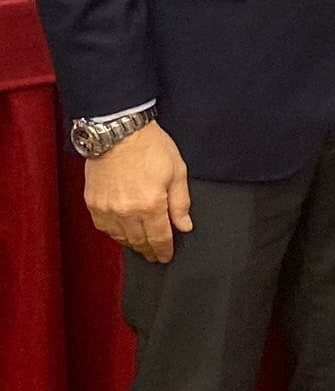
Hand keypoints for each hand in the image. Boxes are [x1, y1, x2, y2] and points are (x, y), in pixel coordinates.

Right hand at [84, 122, 190, 262]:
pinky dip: (115, 233)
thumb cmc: (152, 148)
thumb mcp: (177, 172)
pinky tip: (122, 233)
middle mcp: (126, 212)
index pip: (159, 238)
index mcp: (150, 206)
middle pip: (139, 241)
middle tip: (155, 255)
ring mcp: (107, 209)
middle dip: (149, 250)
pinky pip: (104, 227)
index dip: (164, 250)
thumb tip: (184, 226)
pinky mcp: (93, 203)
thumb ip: (180, 202)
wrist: (118, 133)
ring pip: (120, 237)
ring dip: (132, 244)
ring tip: (141, 246)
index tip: (166, 257)